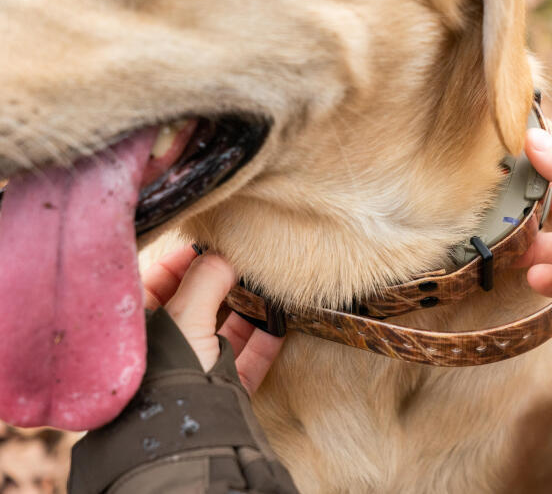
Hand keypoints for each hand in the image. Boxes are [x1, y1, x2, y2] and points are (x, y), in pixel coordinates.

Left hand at [142, 246, 283, 394]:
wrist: (187, 438)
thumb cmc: (168, 374)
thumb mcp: (185, 316)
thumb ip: (207, 278)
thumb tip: (225, 255)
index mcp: (140, 330)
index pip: (155, 283)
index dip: (181, 261)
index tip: (209, 245)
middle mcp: (164, 350)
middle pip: (195, 306)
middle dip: (222, 285)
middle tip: (244, 263)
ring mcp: (193, 372)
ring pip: (223, 333)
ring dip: (246, 311)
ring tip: (268, 288)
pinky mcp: (222, 392)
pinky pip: (246, 361)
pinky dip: (263, 341)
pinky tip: (280, 322)